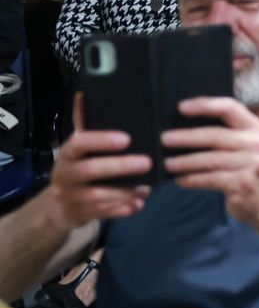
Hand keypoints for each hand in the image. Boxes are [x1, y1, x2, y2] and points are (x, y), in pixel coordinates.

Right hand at [49, 96, 151, 226]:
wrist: (59, 205)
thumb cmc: (79, 166)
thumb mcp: (81, 146)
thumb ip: (86, 123)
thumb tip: (86, 92)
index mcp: (67, 153)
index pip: (80, 143)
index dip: (101, 140)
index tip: (127, 139)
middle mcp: (65, 175)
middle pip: (90, 170)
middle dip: (120, 167)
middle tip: (148, 162)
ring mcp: (70, 197)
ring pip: (98, 197)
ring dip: (126, 192)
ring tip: (148, 187)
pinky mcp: (79, 215)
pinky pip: (103, 214)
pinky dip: (122, 210)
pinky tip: (139, 204)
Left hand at [162, 96, 258, 234]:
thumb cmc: (244, 164)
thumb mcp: (242, 144)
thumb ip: (223, 132)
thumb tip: (182, 124)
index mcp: (255, 127)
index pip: (230, 108)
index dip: (205, 105)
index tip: (181, 107)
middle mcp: (257, 143)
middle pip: (216, 136)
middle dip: (187, 137)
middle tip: (164, 139)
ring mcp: (252, 164)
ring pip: (211, 160)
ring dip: (185, 162)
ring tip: (167, 163)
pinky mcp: (243, 184)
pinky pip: (211, 179)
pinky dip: (192, 179)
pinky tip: (180, 180)